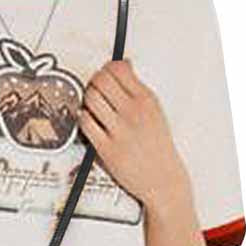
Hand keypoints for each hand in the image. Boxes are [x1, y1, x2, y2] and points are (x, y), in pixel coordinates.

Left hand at [78, 60, 190, 209]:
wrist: (163, 179)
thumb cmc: (157, 147)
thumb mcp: (155, 111)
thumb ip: (138, 90)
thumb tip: (122, 65)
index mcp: (147, 100)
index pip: (119, 69)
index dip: (106, 68)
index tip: (105, 74)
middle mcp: (133, 112)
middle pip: (101, 80)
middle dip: (94, 81)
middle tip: (94, 89)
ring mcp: (120, 131)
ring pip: (90, 98)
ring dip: (86, 99)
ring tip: (91, 106)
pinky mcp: (107, 149)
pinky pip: (85, 123)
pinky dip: (82, 118)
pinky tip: (88, 120)